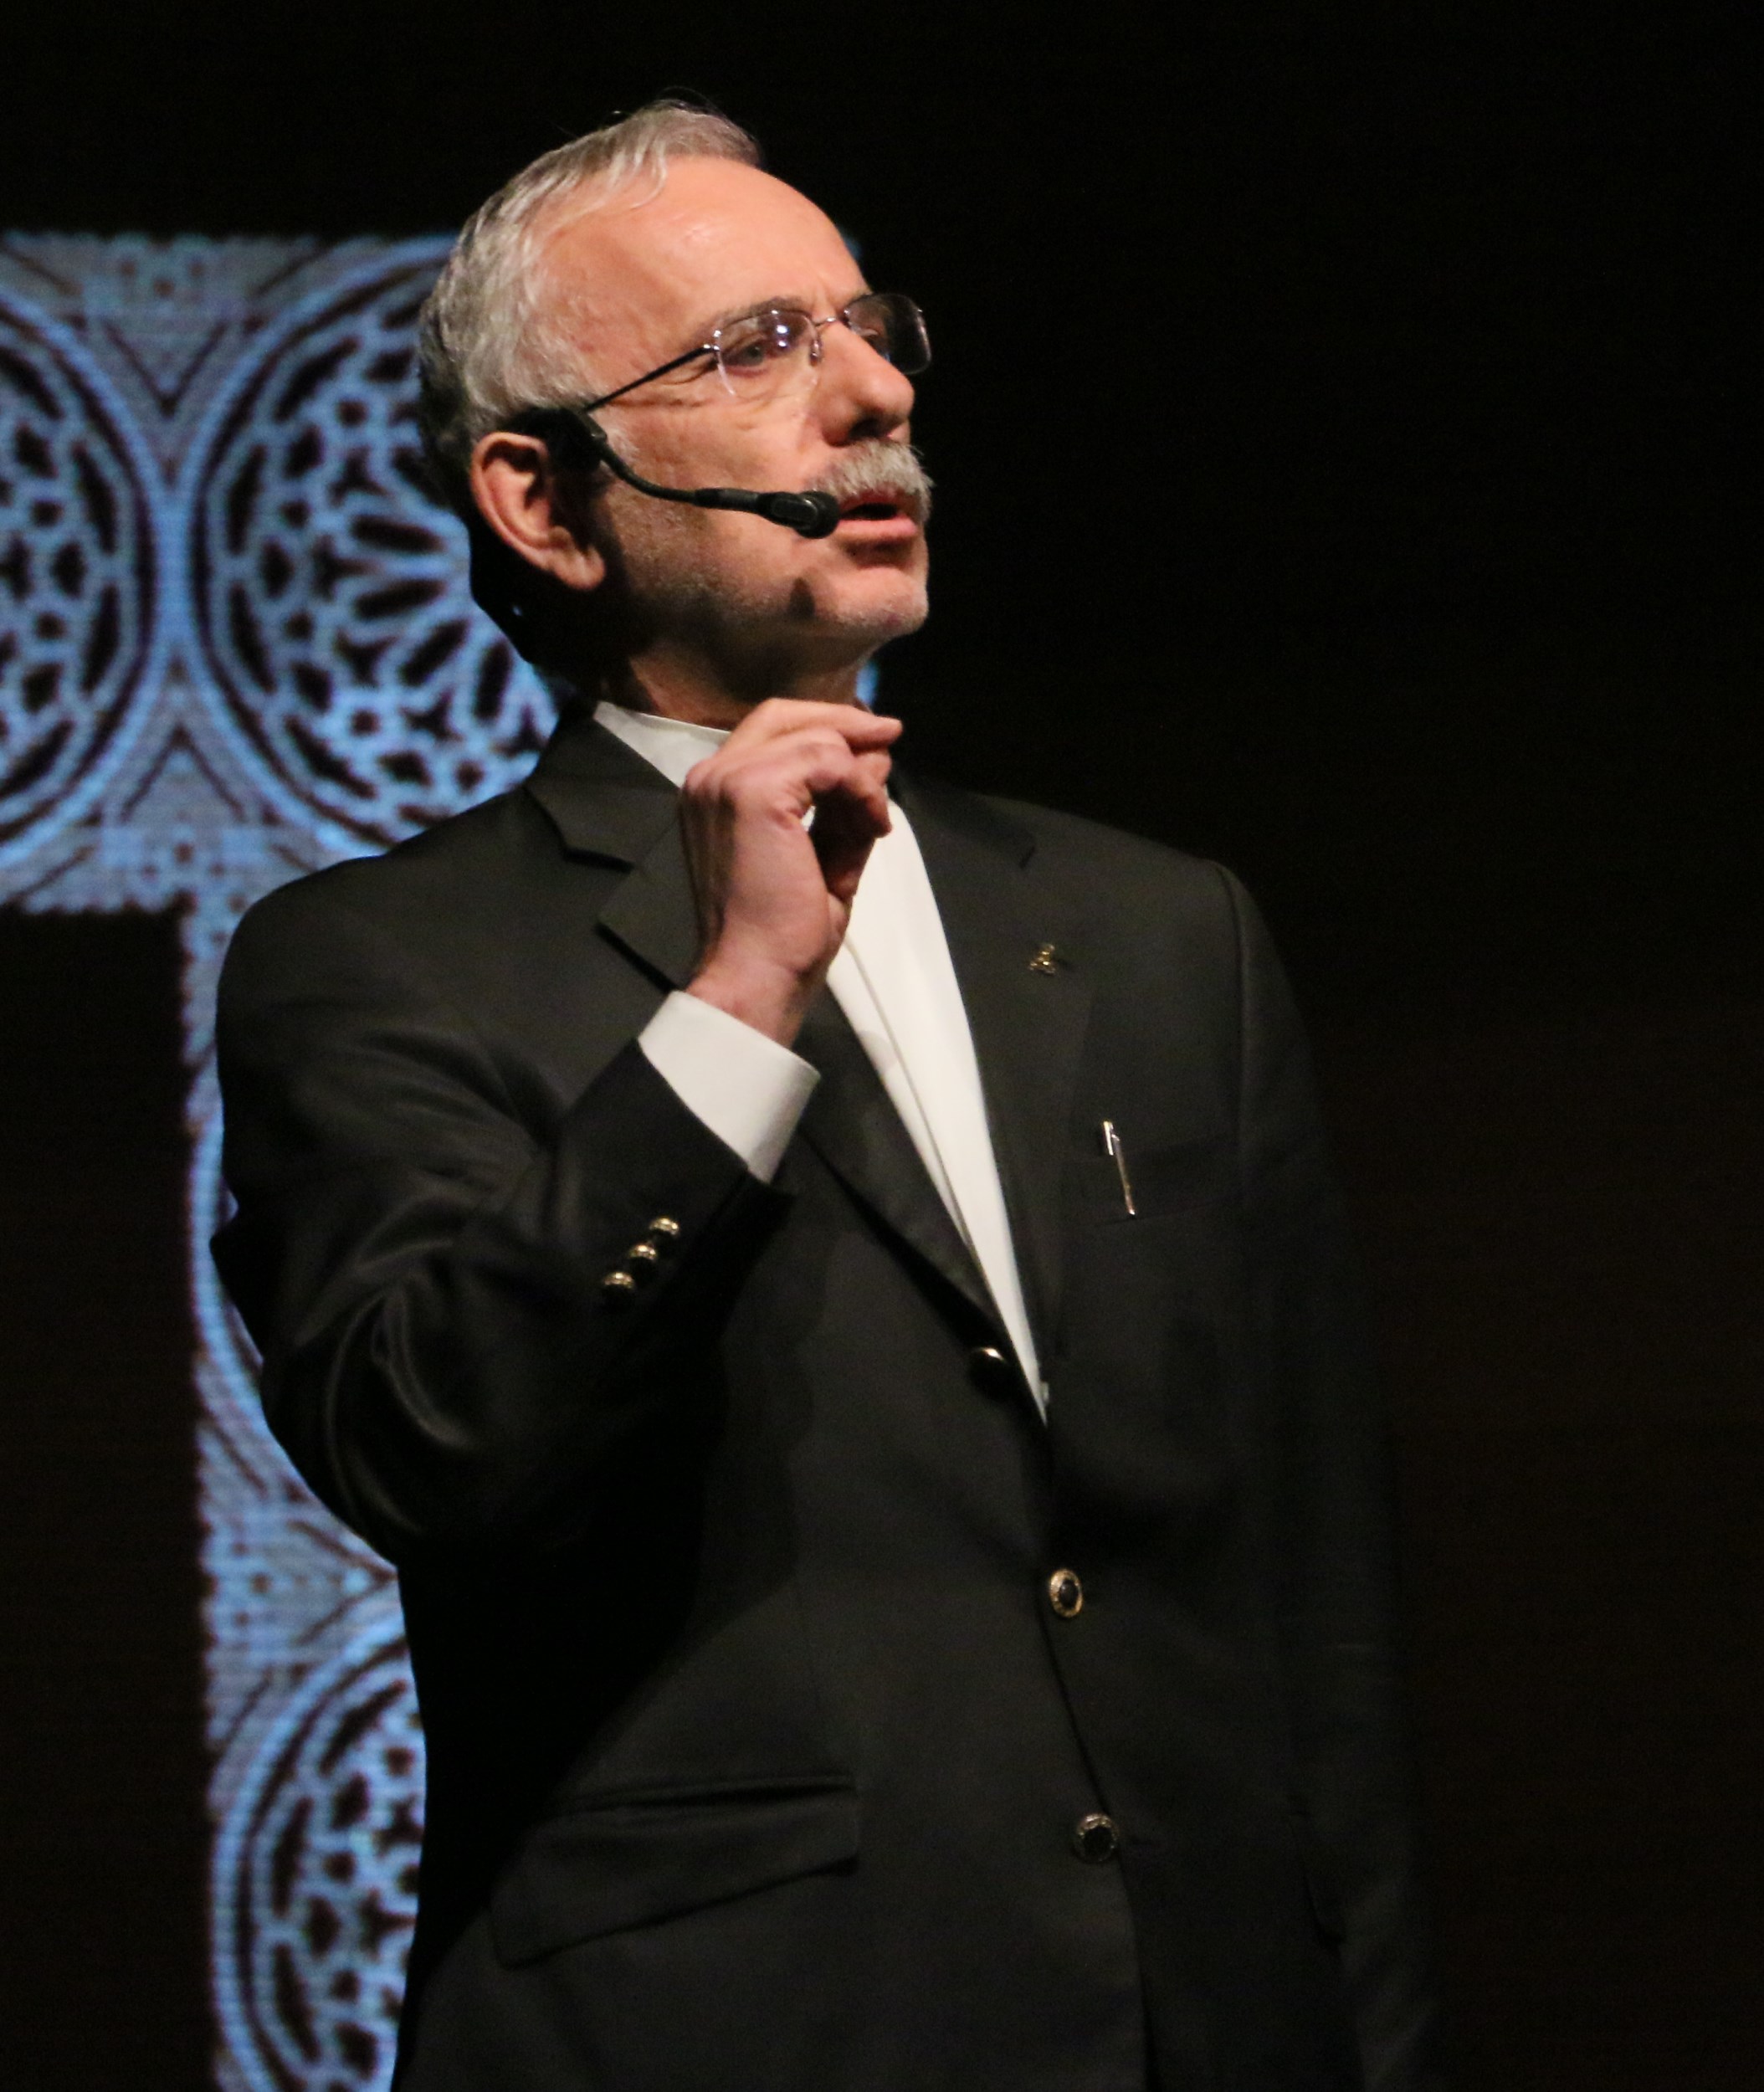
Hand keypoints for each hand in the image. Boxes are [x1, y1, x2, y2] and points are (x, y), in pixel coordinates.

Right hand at [680, 699, 902, 1045]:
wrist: (757, 975)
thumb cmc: (783, 935)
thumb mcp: (824, 859)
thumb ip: (842, 810)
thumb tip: (876, 759)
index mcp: (716, 795)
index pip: (769, 733)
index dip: (824, 729)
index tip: (876, 743)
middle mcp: (710, 777)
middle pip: (783, 714)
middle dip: (844, 722)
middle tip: (891, 736)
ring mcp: (727, 780)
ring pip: (815, 738)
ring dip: (860, 775)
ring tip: (875, 822)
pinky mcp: (754, 790)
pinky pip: (828, 760)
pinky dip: (861, 787)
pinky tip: (873, 824)